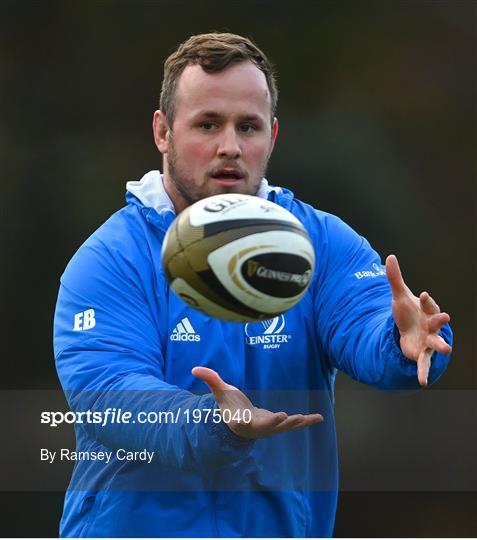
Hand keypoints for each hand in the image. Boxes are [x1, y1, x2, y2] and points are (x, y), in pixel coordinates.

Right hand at [192, 366, 322, 438]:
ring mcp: (269, 427)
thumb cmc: (228, 406)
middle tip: (289, 417)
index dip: (259, 420)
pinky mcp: (278, 424)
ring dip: (296, 423)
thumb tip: (194, 368)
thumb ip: (210, 380)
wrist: (236, 420)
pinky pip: (293, 424)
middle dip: (279, 423)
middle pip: (269, 427)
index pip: (250, 422)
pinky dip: (305, 421)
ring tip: (309, 418)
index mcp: (242, 421)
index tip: (265, 417)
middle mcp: (257, 427)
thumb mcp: (219, 392)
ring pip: (284, 427)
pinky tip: (319, 418)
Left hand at [386, 254, 451, 386]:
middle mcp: (431, 326)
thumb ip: (395, 278)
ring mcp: (428, 341)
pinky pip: (423, 364)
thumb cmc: (408, 313)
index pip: (428, 304)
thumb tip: (390, 256)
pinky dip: (423, 372)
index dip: (426, 300)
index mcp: (427, 310)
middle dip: (440, 320)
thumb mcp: (399, 296)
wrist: (407, 331)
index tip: (422, 294)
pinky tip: (421, 382)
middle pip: (437, 322)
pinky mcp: (421, 354)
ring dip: (441, 345)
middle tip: (446, 317)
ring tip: (446, 349)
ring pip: (436, 343)